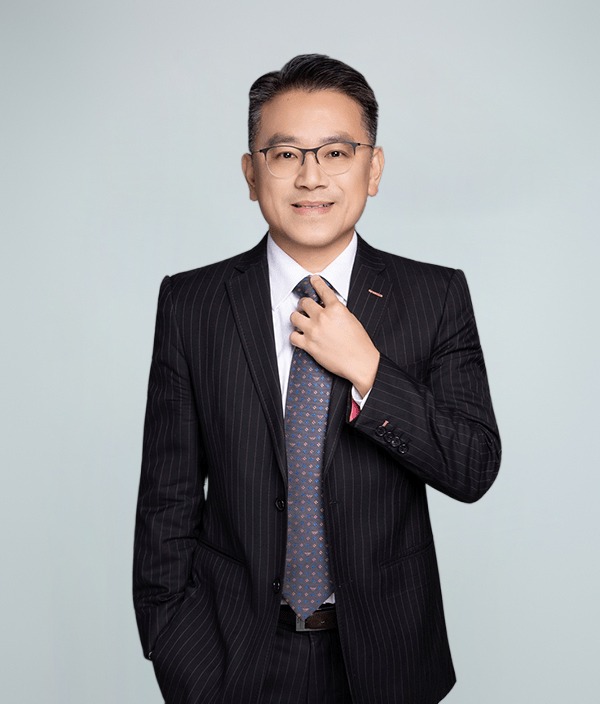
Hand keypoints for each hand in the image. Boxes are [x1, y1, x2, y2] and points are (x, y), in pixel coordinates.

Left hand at [290, 275, 379, 396]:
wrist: (360, 362)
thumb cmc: (359, 343)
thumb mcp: (351, 319)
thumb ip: (337, 311)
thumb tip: (327, 308)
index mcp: (336, 309)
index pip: (323, 290)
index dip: (316, 282)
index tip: (312, 279)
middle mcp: (322, 317)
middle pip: (304, 302)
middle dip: (304, 304)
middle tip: (305, 307)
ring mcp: (314, 331)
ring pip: (294, 317)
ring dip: (297, 318)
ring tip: (301, 321)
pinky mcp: (309, 345)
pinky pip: (293, 336)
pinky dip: (295, 336)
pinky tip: (300, 336)